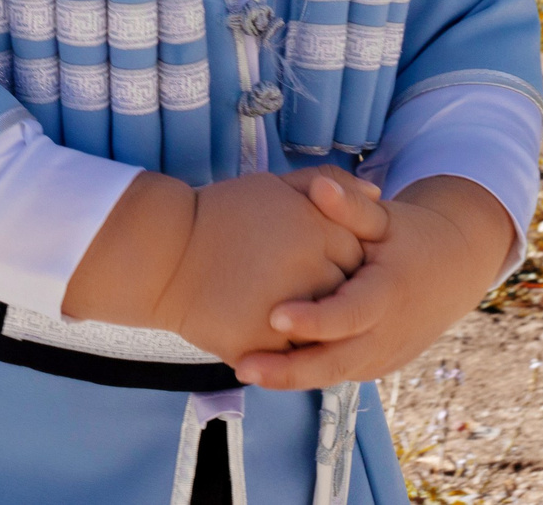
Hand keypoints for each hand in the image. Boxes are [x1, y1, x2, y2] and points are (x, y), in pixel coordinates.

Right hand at [62, 171, 370, 360]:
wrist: (164, 256)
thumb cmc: (219, 215)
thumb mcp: (274, 184)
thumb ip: (329, 184)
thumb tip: (378, 192)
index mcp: (319, 232)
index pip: (360, 254)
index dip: (336, 255)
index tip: (309, 254)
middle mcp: (313, 273)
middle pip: (347, 294)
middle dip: (331, 292)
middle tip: (293, 283)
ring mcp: (292, 316)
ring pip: (326, 332)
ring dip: (316, 326)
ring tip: (283, 307)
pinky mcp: (265, 349)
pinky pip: (296, 359)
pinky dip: (291, 351)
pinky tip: (268, 330)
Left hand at [233, 175, 516, 389]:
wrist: (453, 271)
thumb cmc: (410, 237)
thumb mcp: (384, 218)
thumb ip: (350, 207)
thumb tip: (319, 186)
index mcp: (390, 293)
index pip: (350, 315)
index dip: (314, 319)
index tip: (273, 316)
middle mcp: (388, 332)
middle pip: (337, 362)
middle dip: (290, 370)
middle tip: (243, 365)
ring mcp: (384, 354)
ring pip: (334, 374)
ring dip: (292, 377)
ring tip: (245, 367)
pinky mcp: (378, 364)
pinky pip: (339, 371)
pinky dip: (307, 373)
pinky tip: (268, 367)